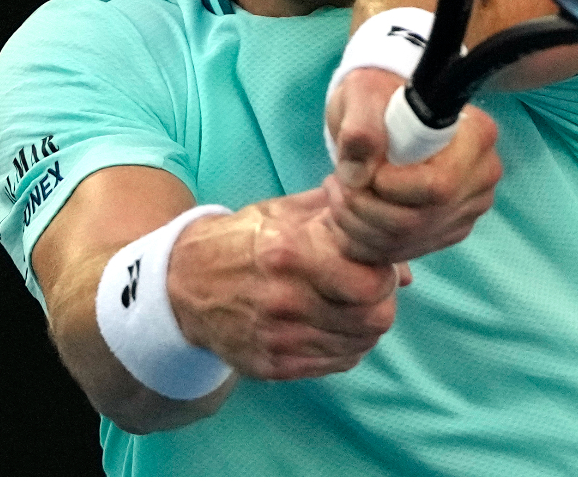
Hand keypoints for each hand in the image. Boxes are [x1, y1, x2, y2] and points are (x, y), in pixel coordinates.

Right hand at [167, 188, 409, 381]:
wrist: (180, 284)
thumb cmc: (239, 241)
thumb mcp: (283, 212)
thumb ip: (342, 219)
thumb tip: (396, 251)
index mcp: (289, 254)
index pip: (372, 283)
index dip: (383, 275)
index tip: (375, 266)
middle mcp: (285, 300)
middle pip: (374, 319)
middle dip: (380, 302)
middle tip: (367, 289)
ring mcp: (279, 339)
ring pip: (360, 344)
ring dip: (363, 325)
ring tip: (345, 305)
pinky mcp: (274, 365)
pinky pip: (336, 363)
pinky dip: (343, 345)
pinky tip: (327, 324)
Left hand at [323, 67, 501, 265]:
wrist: (379, 114)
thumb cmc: (375, 97)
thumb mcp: (361, 94)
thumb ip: (360, 126)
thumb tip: (359, 173)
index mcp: (477, 137)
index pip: (438, 187)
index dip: (389, 188)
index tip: (362, 171)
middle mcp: (482, 177)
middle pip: (420, 220)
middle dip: (364, 209)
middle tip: (335, 184)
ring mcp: (467, 208)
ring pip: (408, 241)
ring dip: (357, 226)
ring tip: (337, 194)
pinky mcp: (446, 230)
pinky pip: (403, 251)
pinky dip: (364, 242)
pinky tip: (346, 216)